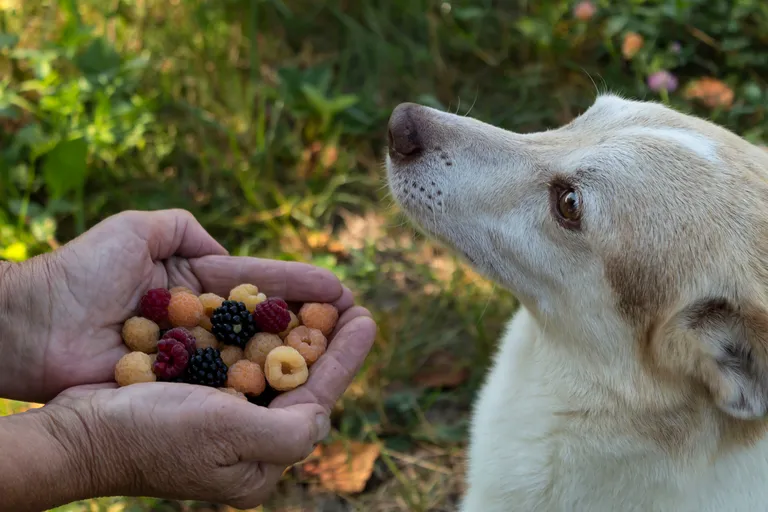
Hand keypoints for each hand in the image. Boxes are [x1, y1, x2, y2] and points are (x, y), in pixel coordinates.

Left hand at [0, 209, 352, 402]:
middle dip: (311, 324)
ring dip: (297, 357)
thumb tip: (223, 257)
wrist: (32, 323)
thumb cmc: (79, 271)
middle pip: (266, 323)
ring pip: (254, 357)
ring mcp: (193, 357)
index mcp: (195, 283)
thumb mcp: (137, 229)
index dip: (299, 286)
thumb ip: (185, 230)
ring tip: (341, 356)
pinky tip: (296, 389)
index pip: (259, 284)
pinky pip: (226, 386)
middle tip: (357, 326)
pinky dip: (260, 388)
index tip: (339, 290)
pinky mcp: (177, 387)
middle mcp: (202, 322)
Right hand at [36, 310, 374, 508]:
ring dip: (298, 329)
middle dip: (327, 340)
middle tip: (352, 302)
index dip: (345, 357)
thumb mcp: (229, 438)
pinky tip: (273, 306)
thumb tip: (323, 414)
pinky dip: (261, 330)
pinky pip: (241, 356)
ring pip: (274, 365)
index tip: (368, 316)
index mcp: (259, 461)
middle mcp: (246, 441)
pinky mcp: (198, 393)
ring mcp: (222, 415)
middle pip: (300, 381)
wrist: (77, 431)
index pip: (316, 400)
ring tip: (323, 297)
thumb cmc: (152, 436)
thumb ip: (289, 432)